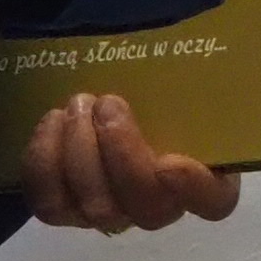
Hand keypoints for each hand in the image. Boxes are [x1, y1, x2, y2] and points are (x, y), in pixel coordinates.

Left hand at [20, 93, 243, 234]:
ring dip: (81, 153)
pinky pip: (50, 204)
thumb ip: (191, 80)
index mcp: (205, 172)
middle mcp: (159, 206)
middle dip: (121, 153)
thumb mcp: (180, 78)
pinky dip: (46, 162)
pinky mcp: (65, 211)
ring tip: (77, 106)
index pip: (214, 201)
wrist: (98, 99)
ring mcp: (110, 214)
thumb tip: (204, 46)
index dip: (193, 189)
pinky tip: (53, 122)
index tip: (170, 161)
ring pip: (96, 208)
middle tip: (106, 103)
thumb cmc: (149, 88)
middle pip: (147, 208)